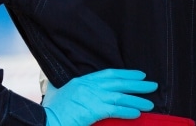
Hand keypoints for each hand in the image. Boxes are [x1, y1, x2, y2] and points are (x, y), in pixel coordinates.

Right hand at [43, 69, 157, 125]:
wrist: (43, 121)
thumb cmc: (48, 111)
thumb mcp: (53, 93)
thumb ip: (57, 86)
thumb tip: (50, 81)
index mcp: (81, 81)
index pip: (109, 74)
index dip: (126, 74)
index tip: (140, 75)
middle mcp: (89, 87)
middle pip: (119, 83)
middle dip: (137, 84)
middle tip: (153, 85)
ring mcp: (92, 98)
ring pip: (121, 97)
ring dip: (137, 101)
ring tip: (150, 104)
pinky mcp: (94, 110)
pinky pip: (116, 110)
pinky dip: (127, 111)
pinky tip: (137, 114)